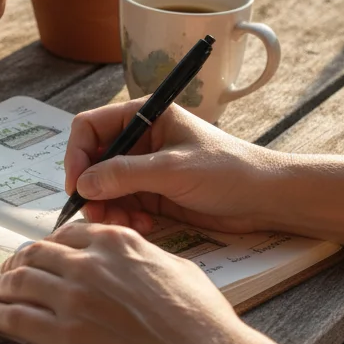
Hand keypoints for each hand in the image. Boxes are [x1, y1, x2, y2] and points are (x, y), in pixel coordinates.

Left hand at [0, 222, 269, 343]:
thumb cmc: (203, 319)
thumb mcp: (176, 268)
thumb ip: (143, 256)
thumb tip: (133, 259)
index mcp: (116, 242)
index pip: (65, 235)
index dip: (48, 246)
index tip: (40, 254)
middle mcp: (88, 263)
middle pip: (36, 254)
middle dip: (17, 262)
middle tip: (8, 272)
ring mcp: (72, 298)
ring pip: (19, 282)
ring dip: (1, 286)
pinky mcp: (64, 335)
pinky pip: (17, 319)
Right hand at [64, 98, 282, 234]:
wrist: (266, 200)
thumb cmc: (228, 171)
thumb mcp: (173, 170)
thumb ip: (125, 174)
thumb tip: (83, 184)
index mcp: (144, 116)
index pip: (90, 127)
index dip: (77, 155)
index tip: (77, 185)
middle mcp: (139, 140)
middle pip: (92, 161)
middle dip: (92, 189)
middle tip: (97, 215)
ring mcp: (144, 168)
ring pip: (104, 188)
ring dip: (107, 208)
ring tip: (125, 225)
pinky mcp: (152, 194)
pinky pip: (121, 205)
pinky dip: (124, 218)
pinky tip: (143, 227)